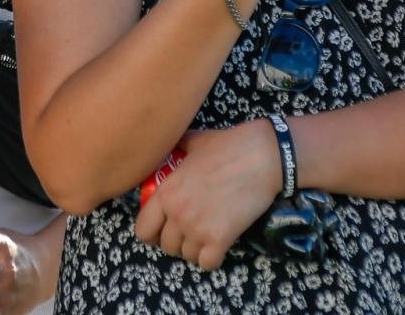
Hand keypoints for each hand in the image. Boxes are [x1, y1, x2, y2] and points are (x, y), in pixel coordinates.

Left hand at [133, 123, 282, 270]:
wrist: (261, 157)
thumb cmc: (228, 146)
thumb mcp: (194, 142)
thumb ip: (177, 149)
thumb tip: (170, 145)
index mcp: (166, 192)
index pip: (143, 229)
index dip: (151, 233)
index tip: (162, 230)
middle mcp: (176, 214)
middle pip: (166, 246)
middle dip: (176, 242)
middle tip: (190, 232)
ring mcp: (197, 229)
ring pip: (187, 256)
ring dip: (195, 249)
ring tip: (207, 236)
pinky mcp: (219, 239)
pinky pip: (207, 263)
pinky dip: (212, 258)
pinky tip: (219, 245)